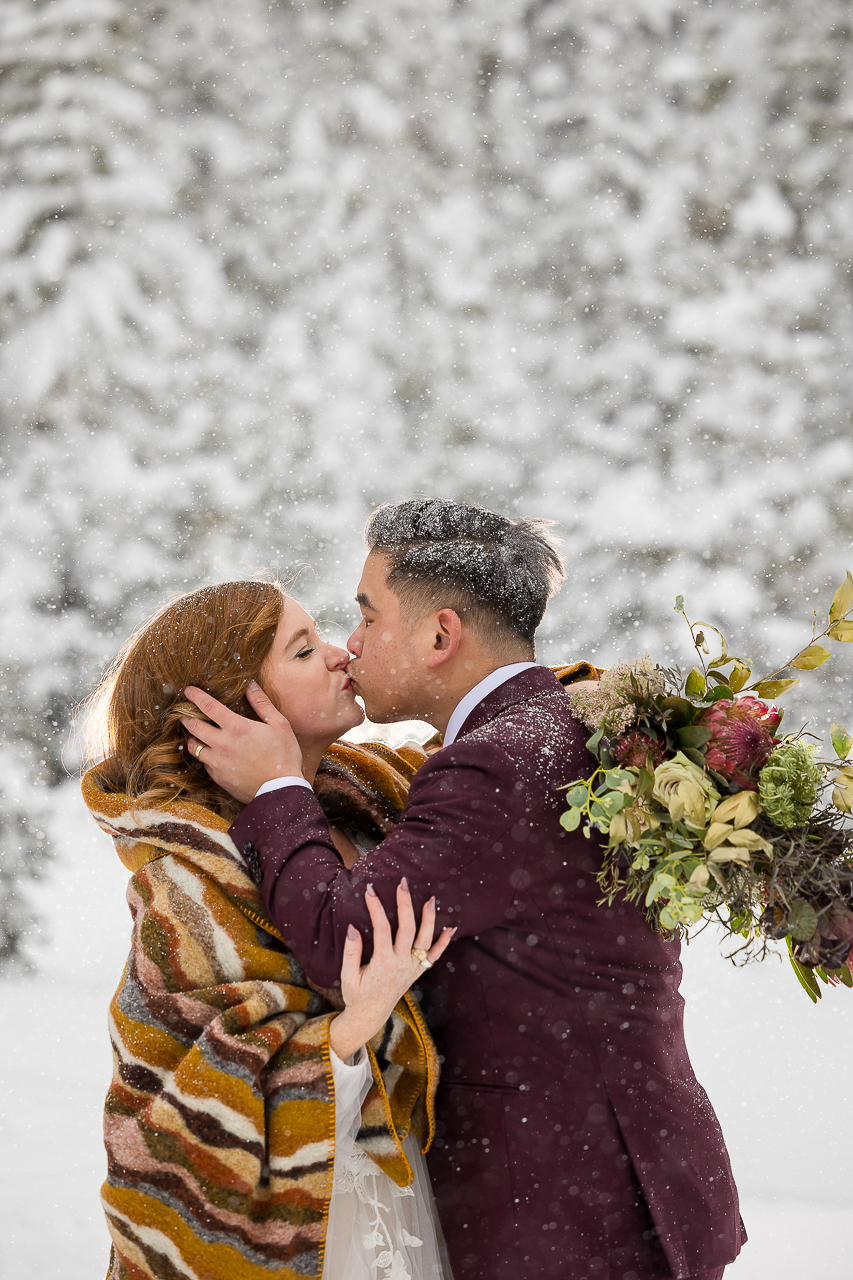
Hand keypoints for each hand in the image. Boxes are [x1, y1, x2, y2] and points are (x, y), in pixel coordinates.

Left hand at [182, 682, 303, 803]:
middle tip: (185, 712)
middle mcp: (222, 743)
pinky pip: (203, 763)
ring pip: (193, 746)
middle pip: (193, 725)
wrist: (280, 791)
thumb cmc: (284, 755)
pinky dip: (204, 755)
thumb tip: (250, 685)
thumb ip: (262, 703)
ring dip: (192, 737)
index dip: (195, 695)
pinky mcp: (218, 777)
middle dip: (186, 716)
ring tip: (197, 734)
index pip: (208, 706)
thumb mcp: (279, 724)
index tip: (188, 690)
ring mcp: (218, 762)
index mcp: (237, 727)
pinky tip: (213, 754)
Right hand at [329, 880, 454, 1060]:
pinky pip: (434, 957)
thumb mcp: (347, 976)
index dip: (376, 908)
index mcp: (382, 963)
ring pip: (425, 940)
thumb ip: (351, 952)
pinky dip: (443, 943)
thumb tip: (353, 928)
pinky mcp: (417, 972)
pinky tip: (451, 929)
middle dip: (405, 904)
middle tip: (403, 884)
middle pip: (407, 929)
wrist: (370, 1016)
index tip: (370, 890)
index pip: (382, 928)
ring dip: (429, 919)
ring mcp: (412, 968)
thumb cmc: (356, 995)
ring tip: (431, 899)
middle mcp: (401, 964)